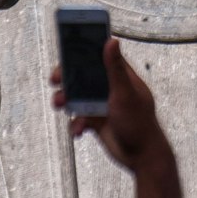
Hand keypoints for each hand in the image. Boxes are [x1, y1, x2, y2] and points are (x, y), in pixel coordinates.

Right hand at [51, 38, 166, 172]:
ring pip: (77, 97)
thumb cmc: (140, 123)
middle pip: (83, 76)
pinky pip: (78, 118)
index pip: (100, 56)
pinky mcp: (96, 121)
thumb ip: (115, 68)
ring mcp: (102, 104)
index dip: (84, 50)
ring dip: (66, 101)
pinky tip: (79, 130)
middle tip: (55, 79)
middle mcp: (110, 88)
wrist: (141, 157)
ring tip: (59, 104)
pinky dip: (75, 123)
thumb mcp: (125, 93)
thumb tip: (112, 41)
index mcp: (121, 77)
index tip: (67, 45)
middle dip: (67, 78)